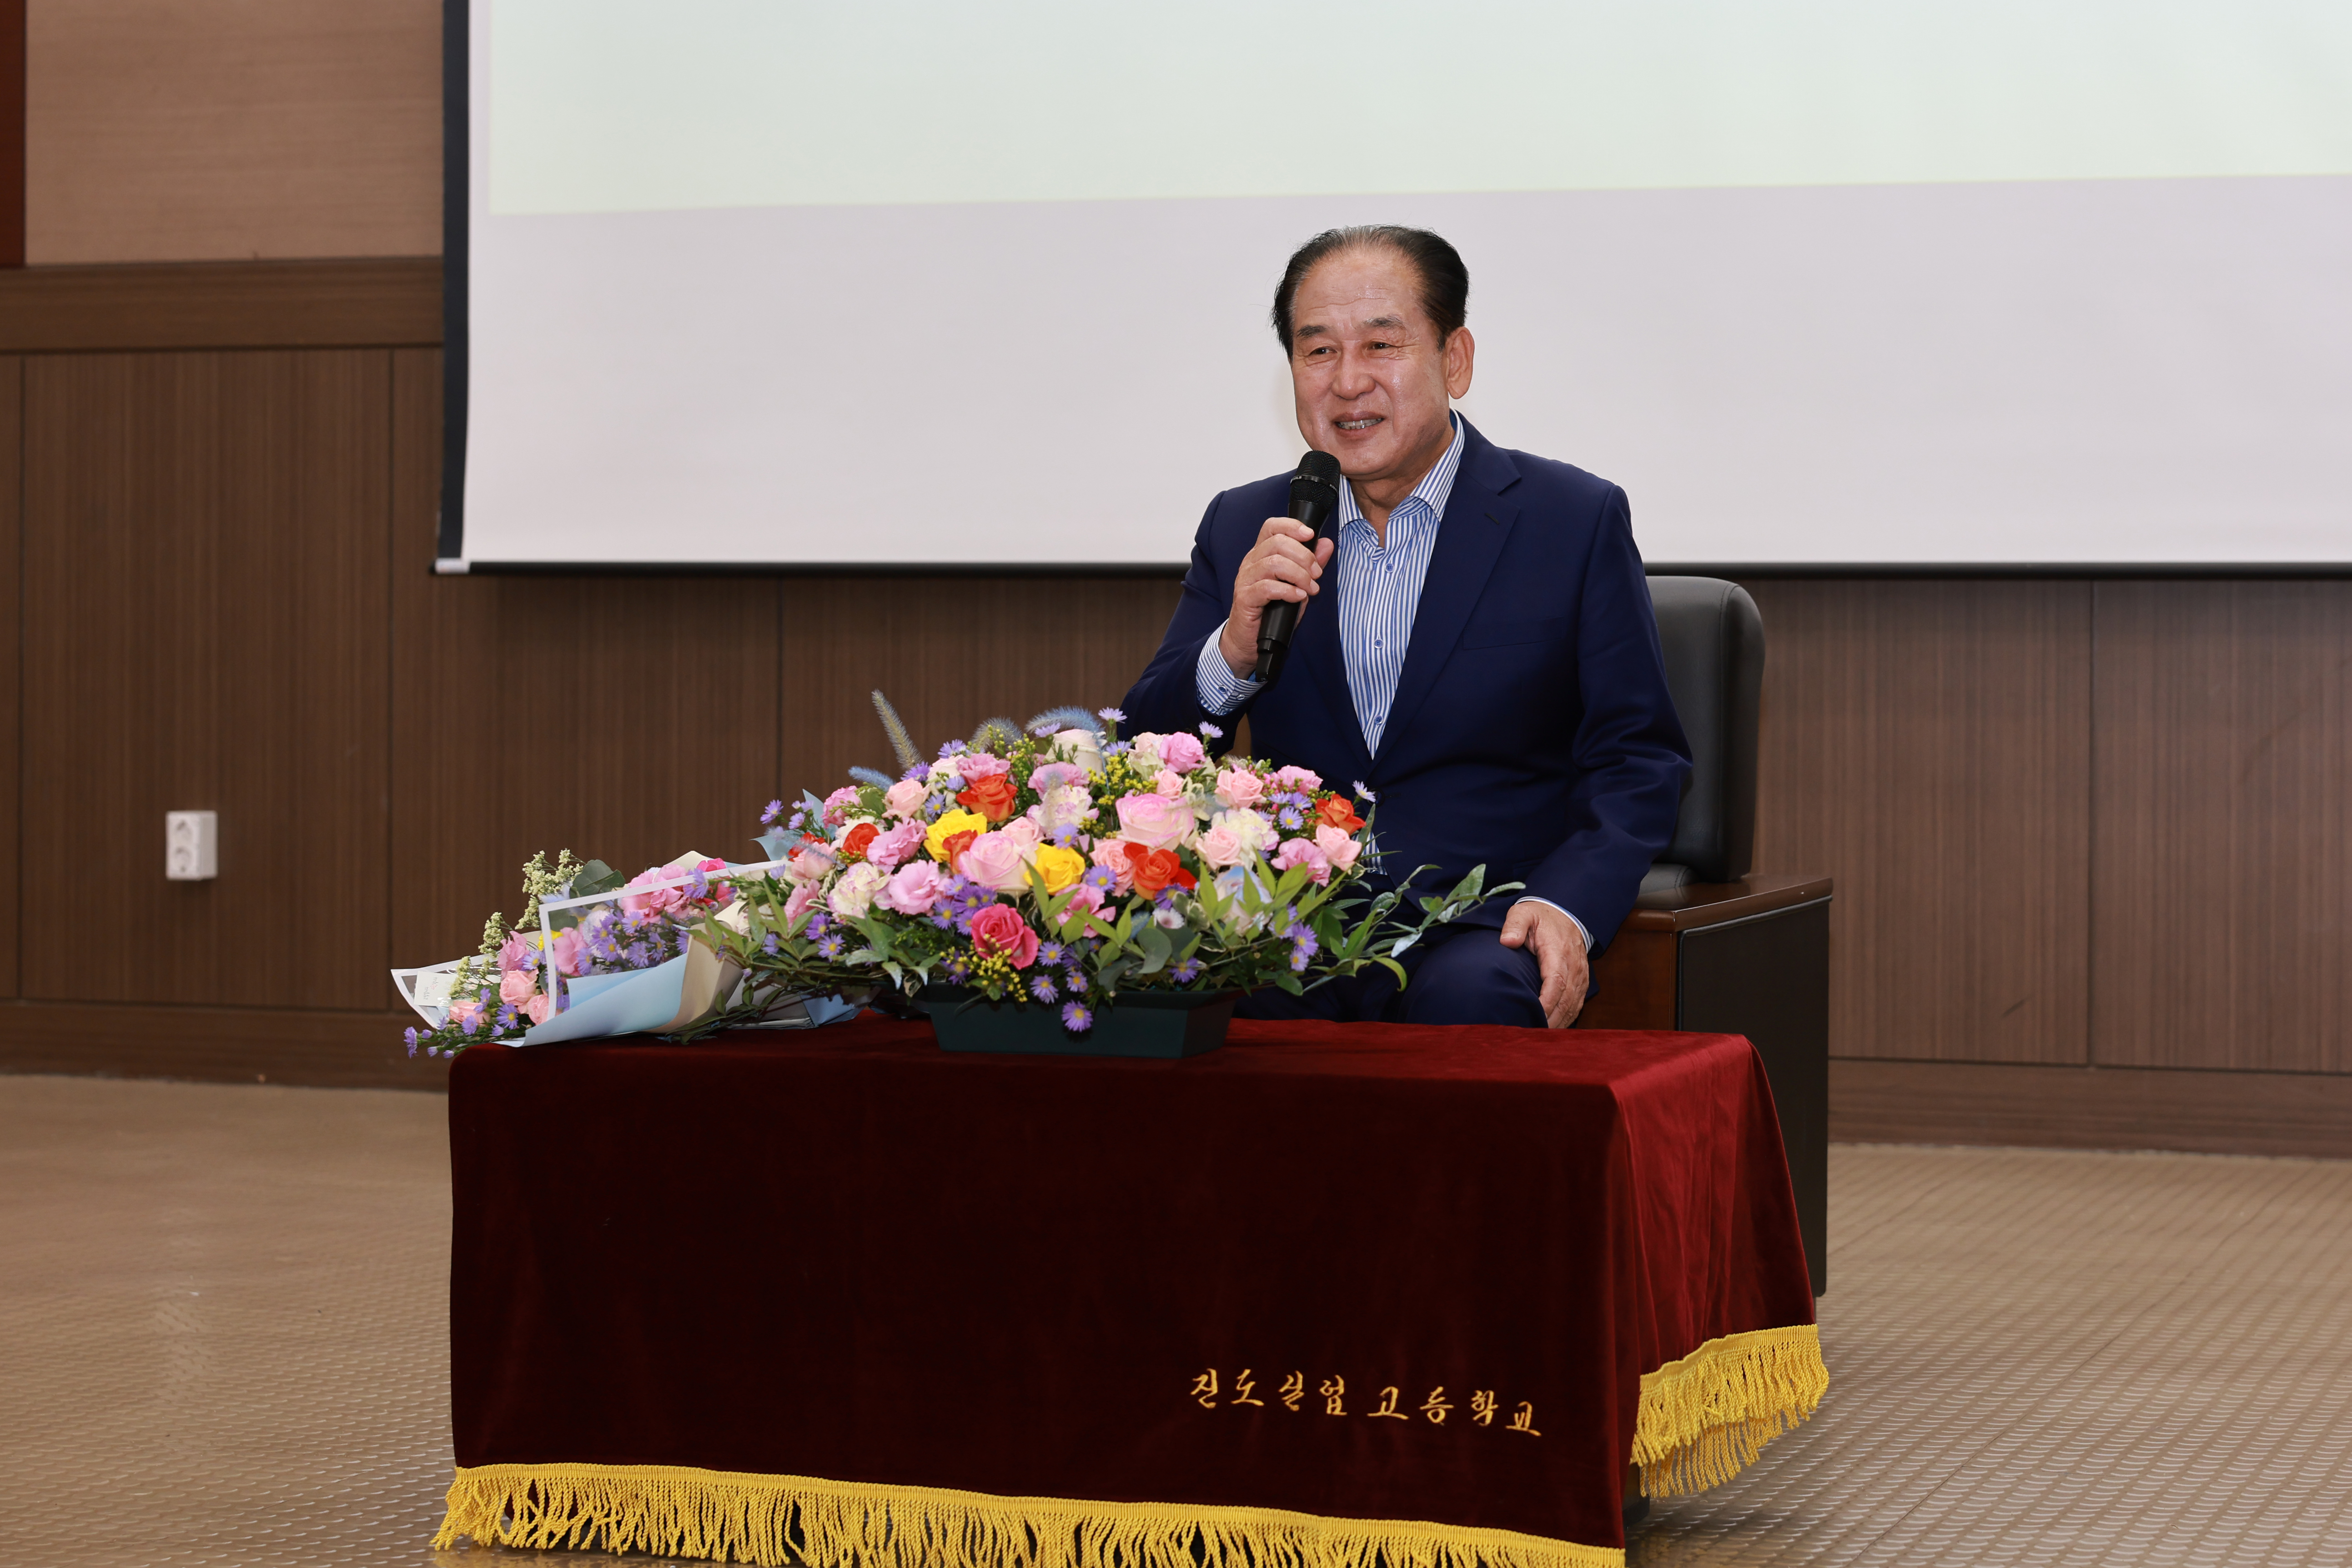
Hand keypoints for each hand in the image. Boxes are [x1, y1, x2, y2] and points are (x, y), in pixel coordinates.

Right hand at [1218, 517, 1337, 676]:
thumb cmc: (1272, 612)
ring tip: (1310, 588)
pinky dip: (1288, 591)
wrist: (1248, 641)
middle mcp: (1251, 562)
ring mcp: (1246, 580)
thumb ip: (1310, 564)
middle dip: (1304, 556)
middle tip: (1317, 574)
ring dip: (1299, 574)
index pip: (1272, 527)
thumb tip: (1326, 544)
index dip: (1291, 526)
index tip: (1310, 535)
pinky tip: (1298, 597)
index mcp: (1261, 554)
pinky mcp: (1245, 598)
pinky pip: (1268, 587)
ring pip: (1274, 563)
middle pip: (1277, 542)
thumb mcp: (1297, 585)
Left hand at [1498, 901, 1588, 1027]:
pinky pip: (1577, 1003)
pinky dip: (1567, 1018)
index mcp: (1558, 951)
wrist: (1566, 912)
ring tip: (1540, 1038)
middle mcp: (1573, 966)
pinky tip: (1554, 1029)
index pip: (1555, 982)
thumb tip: (1507, 941)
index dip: (1546, 1002)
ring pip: (1573, 1005)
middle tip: (1532, 1036)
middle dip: (1551, 1019)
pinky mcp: (1582, 981)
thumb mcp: (1523, 913)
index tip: (1534, 1015)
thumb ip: (1514, 925)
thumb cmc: (1541, 917)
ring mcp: (1580, 975)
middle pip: (1565, 999)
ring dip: (1559, 1022)